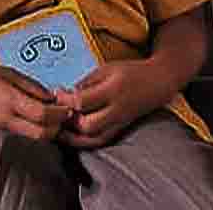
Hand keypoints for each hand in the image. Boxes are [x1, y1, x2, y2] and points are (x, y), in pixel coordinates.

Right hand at [0, 66, 70, 140]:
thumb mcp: (4, 72)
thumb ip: (29, 85)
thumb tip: (50, 96)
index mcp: (9, 100)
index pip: (43, 115)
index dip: (60, 113)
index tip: (68, 105)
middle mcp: (7, 118)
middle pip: (42, 134)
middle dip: (58, 127)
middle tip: (65, 113)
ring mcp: (1, 127)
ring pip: (33, 135)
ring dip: (47, 128)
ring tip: (52, 111)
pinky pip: (22, 131)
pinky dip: (34, 126)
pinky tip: (34, 112)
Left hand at [55, 59, 174, 146]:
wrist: (156, 84)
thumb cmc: (130, 72)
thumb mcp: (107, 69)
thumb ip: (87, 82)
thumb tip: (66, 95)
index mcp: (112, 90)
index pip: (83, 101)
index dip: (65, 99)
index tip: (56, 93)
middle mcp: (116, 111)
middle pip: (87, 126)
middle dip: (68, 120)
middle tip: (58, 111)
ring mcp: (119, 124)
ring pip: (92, 139)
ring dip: (72, 135)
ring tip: (60, 125)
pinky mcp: (119, 131)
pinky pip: (98, 142)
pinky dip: (83, 141)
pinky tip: (72, 134)